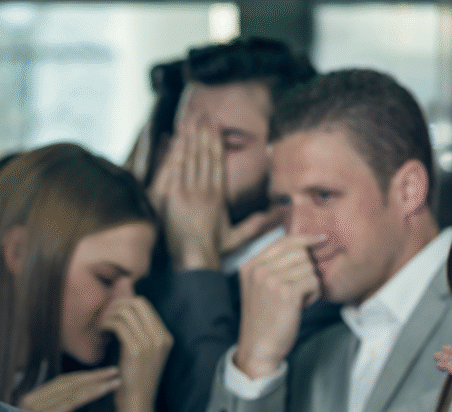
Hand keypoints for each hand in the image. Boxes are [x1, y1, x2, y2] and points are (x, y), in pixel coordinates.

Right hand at [17, 367, 121, 411]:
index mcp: (29, 403)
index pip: (60, 384)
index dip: (83, 377)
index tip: (104, 374)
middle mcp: (28, 402)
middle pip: (66, 382)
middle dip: (93, 375)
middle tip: (115, 371)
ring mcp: (33, 408)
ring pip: (71, 389)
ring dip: (96, 382)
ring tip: (115, 379)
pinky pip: (70, 401)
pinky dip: (90, 392)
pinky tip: (104, 388)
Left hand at [101, 297, 173, 411]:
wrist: (137, 403)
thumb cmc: (136, 379)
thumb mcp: (145, 354)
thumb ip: (141, 333)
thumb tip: (126, 308)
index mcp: (165, 338)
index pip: (144, 306)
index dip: (125, 303)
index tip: (113, 313)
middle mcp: (160, 338)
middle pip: (137, 304)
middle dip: (117, 304)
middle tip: (105, 315)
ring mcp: (150, 343)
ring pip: (126, 312)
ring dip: (109, 314)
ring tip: (101, 325)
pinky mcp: (136, 350)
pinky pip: (118, 324)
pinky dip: (106, 324)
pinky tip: (101, 331)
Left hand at [149, 122, 272, 270]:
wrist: (195, 258)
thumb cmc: (213, 250)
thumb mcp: (238, 237)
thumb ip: (256, 224)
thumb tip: (278, 215)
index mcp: (218, 195)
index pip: (217, 162)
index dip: (216, 141)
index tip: (215, 125)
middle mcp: (205, 189)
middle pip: (204, 154)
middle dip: (203, 132)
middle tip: (202, 113)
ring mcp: (188, 190)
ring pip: (190, 157)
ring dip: (190, 136)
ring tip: (190, 119)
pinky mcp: (174, 194)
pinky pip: (175, 167)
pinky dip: (175, 151)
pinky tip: (175, 137)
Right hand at [233, 233, 323, 378]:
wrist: (259, 347)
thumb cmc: (264, 319)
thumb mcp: (259, 288)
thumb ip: (273, 267)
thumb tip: (306, 248)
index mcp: (250, 266)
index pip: (282, 241)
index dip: (304, 238)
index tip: (321, 238)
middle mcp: (258, 270)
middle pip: (299, 253)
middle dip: (308, 269)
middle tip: (303, 288)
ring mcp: (271, 280)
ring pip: (309, 267)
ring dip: (311, 284)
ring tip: (300, 300)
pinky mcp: (286, 293)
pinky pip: (313, 282)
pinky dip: (314, 294)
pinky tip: (303, 306)